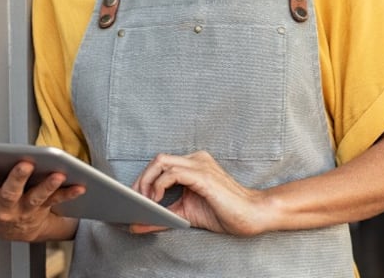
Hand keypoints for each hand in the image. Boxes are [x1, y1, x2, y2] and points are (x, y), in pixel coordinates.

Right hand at [0, 153, 84, 241]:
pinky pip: (57, 201)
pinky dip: (69, 193)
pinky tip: (80, 185)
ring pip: (36, 198)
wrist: (13, 231)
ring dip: (48, 186)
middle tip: (25, 163)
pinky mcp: (42, 210)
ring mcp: (24, 210)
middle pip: (10, 192)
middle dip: (17, 177)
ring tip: (59, 174)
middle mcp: (4, 206)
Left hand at [131, 151, 270, 235]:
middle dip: (140, 179)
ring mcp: (200, 165)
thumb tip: (135, 225)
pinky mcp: (203, 176)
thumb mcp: (185, 215)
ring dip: (147, 182)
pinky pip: (173, 173)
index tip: (132, 198)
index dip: (143, 179)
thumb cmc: (223, 212)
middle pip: (157, 159)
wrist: (251, 215)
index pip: (161, 163)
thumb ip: (162, 217)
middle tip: (134, 200)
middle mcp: (196, 159)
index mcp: (194, 165)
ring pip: (161, 162)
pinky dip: (159, 186)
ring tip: (144, 201)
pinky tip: (157, 200)